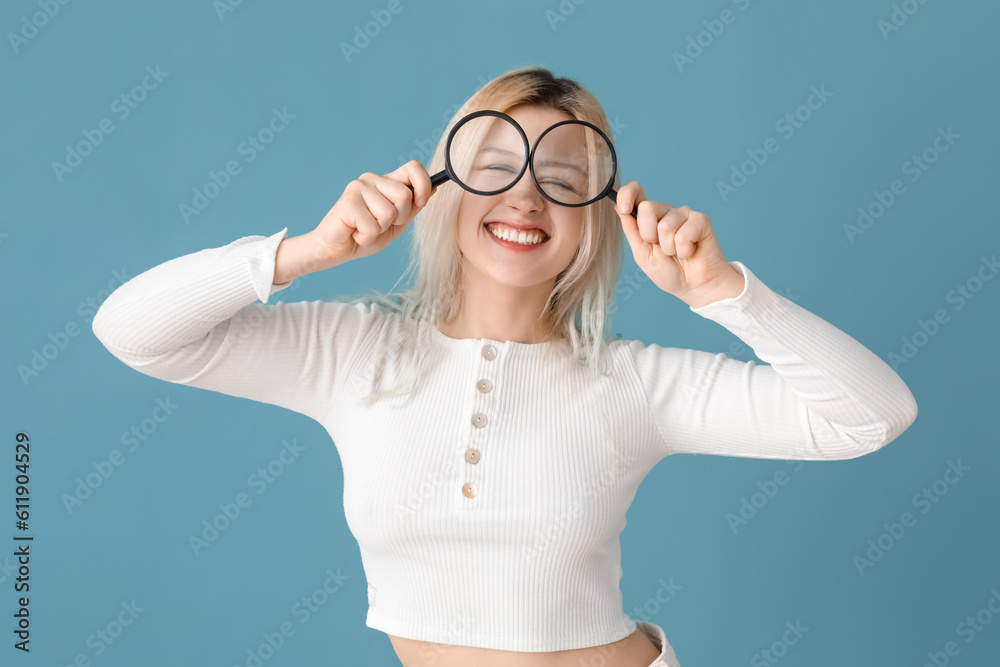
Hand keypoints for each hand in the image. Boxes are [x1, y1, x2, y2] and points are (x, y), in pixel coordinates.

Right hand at [308, 160, 434, 264]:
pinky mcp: (348, 201)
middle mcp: (372, 179)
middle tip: (379, 224)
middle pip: (405, 195)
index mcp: (386, 182)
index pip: (413, 167)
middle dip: (399, 218)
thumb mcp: (397, 223)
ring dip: (380, 229)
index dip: (423, 185)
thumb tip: (434, 188)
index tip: (421, 203)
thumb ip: (413, 207)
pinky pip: (373, 226)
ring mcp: (358, 187)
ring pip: (390, 213)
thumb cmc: (365, 235)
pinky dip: (367, 237)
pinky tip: (355, 233)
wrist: (336, 250)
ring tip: (365, 228)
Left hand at [615, 181, 743, 307]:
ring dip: (669, 248)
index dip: (627, 194)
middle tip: (661, 249)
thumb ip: (631, 230)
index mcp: (649, 217)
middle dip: (649, 235)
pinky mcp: (700, 220)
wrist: (692, 286)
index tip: (624, 208)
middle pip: (647, 208)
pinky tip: (690, 252)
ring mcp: (683, 214)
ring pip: (666, 225)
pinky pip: (684, 235)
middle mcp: (665, 211)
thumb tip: (619, 207)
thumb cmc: (669, 271)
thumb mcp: (642, 253)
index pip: (635, 192)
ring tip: (677, 253)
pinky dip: (684, 250)